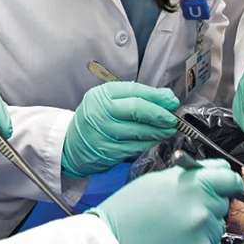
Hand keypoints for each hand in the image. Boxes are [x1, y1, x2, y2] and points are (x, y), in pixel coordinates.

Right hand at [60, 82, 179, 177]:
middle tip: (172, 118)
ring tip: (169, 129)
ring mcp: (103, 133)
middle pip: (137, 109)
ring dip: (158, 131)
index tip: (171, 100)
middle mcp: (100, 112)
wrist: (71, 144)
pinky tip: (156, 139)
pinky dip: (149, 143)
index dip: (157, 96)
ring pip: (138, 131)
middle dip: (160, 113)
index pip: (135, 92)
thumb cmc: (94, 119)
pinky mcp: (107, 151)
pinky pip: (134, 147)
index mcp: (102, 95)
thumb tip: (165, 96)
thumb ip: (134, 96)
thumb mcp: (107, 100)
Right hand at [90, 159, 242, 243]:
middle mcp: (203, 210)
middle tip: (181, 214)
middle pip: (222, 205)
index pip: (231, 179)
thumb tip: (217, 171)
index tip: (227, 187)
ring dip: (202, 231)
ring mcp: (203, 238)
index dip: (229, 182)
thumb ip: (191, 174)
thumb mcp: (156, 180)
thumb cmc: (126, 213)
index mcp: (194, 185)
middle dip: (208, 207)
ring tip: (174, 234)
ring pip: (217, 230)